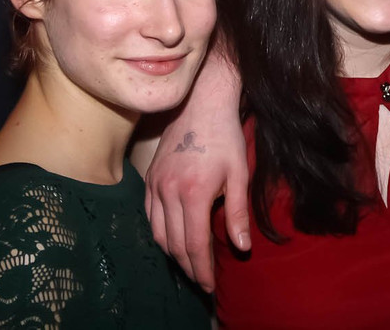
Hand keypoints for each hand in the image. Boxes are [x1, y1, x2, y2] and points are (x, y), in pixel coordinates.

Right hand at [145, 46, 247, 291]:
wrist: (201, 104)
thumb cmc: (225, 138)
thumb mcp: (239, 174)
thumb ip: (237, 213)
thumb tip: (240, 247)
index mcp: (194, 193)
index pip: (195, 244)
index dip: (202, 269)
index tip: (209, 285)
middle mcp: (169, 192)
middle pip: (174, 244)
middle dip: (188, 267)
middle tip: (200, 281)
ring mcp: (155, 185)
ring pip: (158, 233)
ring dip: (172, 254)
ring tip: (188, 265)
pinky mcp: (149, 178)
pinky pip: (149, 216)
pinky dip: (159, 233)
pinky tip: (171, 239)